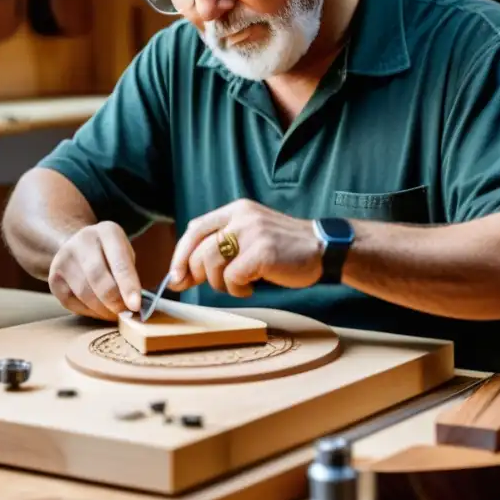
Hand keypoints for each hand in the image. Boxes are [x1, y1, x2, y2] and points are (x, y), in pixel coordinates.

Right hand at [48, 221, 141, 319]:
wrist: (77, 245)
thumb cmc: (110, 254)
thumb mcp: (125, 254)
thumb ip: (130, 276)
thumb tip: (133, 307)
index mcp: (108, 232)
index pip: (120, 263)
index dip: (128, 287)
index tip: (135, 307)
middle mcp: (83, 241)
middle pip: (99, 279)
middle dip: (114, 302)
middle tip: (125, 314)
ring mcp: (64, 258)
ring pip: (84, 293)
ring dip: (101, 310)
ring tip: (113, 314)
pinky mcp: (54, 277)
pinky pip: (70, 301)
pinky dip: (87, 311)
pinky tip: (97, 311)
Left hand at [169, 199, 320, 297]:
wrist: (323, 248)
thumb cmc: (285, 248)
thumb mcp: (252, 235)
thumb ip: (222, 247)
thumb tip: (183, 274)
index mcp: (237, 209)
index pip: (195, 229)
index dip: (180, 254)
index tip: (176, 276)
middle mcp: (242, 217)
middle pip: (199, 249)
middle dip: (197, 274)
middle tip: (207, 286)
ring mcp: (253, 233)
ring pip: (212, 264)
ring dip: (220, 284)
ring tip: (238, 285)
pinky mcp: (262, 252)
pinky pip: (232, 277)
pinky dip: (237, 289)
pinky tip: (251, 288)